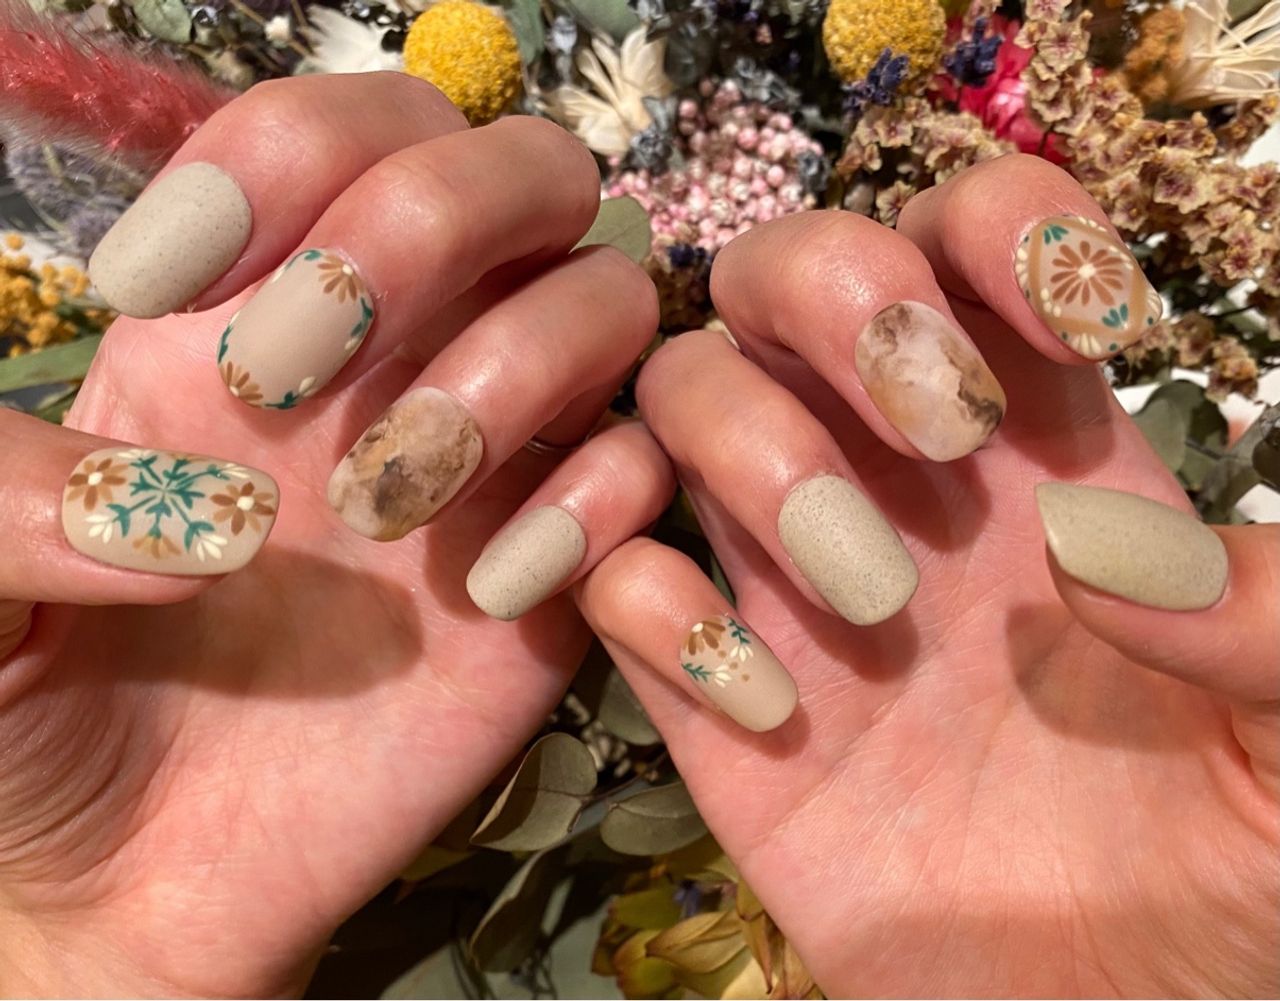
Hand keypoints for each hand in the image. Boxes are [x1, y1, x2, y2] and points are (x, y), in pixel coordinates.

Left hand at [0, 74, 672, 995]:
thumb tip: (222, 517)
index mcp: (254, 311)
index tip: (161, 286)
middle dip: (430, 225)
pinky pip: (644, 477)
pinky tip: (488, 594)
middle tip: (290, 372)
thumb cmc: (22, 716)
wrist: (120, 890)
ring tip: (387, 500)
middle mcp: (402, 361)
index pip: (349, 126)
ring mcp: (496, 469)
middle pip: (523, 173)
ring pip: (610, 301)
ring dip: (519, 365)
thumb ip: (18, 494)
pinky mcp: (559, 587)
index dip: (288, 151)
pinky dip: (597, 506)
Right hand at [577, 155, 1279, 995]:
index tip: (1063, 326)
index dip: (996, 231)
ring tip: (869, 600)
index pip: (971, 242)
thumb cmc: (1240, 884)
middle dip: (837, 298)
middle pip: (786, 276)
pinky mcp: (714, 706)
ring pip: (679, 401)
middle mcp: (897, 486)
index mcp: (1050, 453)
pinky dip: (654, 609)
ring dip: (743, 448)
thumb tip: (1091, 552)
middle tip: (936, 430)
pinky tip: (773, 719)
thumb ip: (1268, 622)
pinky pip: (618, 586)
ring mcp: (792, 588)